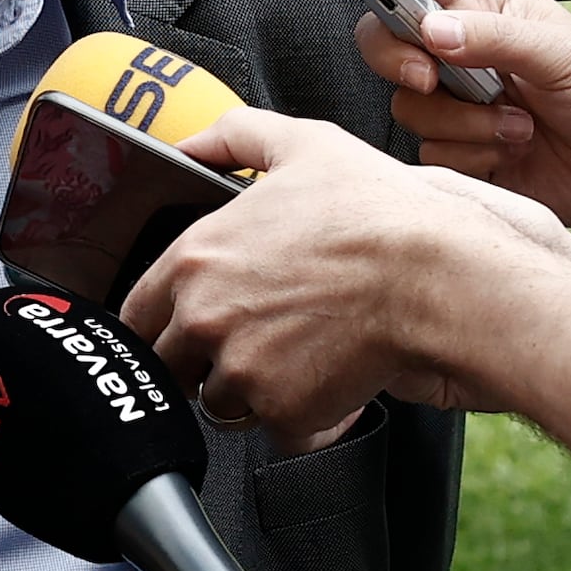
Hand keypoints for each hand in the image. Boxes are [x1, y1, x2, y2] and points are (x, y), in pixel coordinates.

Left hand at [126, 111, 526, 443]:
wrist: (434, 275)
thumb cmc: (375, 213)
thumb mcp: (302, 147)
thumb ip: (234, 138)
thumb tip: (190, 144)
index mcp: (194, 260)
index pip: (137, 314)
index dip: (164, 321)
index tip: (189, 323)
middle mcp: (206, 320)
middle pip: (173, 365)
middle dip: (204, 360)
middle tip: (256, 340)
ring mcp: (242, 373)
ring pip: (222, 403)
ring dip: (253, 391)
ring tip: (300, 357)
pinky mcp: (284, 414)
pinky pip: (279, 432)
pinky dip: (305, 419)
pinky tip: (331, 382)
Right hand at [347, 0, 570, 230]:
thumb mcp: (564, 54)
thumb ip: (495, 38)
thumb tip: (432, 30)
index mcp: (486, 5)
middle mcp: (465, 50)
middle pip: (385, 39)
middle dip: (398, 60)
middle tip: (432, 76)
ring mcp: (461, 104)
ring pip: (406, 105)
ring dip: (461, 123)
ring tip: (519, 127)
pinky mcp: (465, 153)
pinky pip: (430, 154)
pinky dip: (470, 157)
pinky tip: (515, 154)